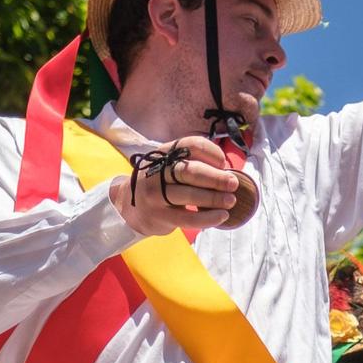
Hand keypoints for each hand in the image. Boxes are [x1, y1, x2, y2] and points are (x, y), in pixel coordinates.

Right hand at [111, 135, 239, 236]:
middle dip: (216, 177)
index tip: (223, 162)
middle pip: (190, 171)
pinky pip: (188, 218)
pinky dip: (208, 217)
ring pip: (189, 195)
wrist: (129, 207)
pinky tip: (222, 216)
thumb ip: (192, 164)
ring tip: (231, 200)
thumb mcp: (169, 166)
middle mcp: (156, 171)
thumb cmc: (160, 184)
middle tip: (233, 183)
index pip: (190, 145)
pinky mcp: (159, 216)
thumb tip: (227, 172)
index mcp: (163, 154)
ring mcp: (155, 195)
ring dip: (214, 198)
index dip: (211, 151)